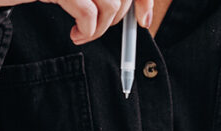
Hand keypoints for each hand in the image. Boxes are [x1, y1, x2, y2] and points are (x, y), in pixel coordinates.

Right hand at [0, 0, 152, 44]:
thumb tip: (139, 13)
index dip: (143, 1)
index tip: (145, 20)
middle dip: (119, 17)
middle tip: (98, 29)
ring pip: (110, 0)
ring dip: (101, 27)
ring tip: (84, 34)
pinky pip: (88, 11)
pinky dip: (87, 31)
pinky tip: (75, 36)